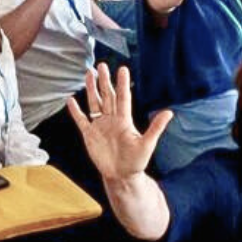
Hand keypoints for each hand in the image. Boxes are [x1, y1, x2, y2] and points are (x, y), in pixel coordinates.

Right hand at [67, 64, 173, 181]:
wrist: (122, 176)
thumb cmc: (136, 161)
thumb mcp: (147, 144)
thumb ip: (156, 127)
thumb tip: (169, 112)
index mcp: (124, 120)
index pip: (123, 97)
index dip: (122, 83)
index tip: (122, 69)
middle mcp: (112, 120)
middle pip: (107, 96)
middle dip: (104, 81)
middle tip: (101, 65)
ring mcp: (100, 126)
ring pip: (94, 103)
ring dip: (91, 89)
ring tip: (88, 75)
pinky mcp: (90, 135)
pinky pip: (81, 120)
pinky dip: (76, 111)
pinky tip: (71, 100)